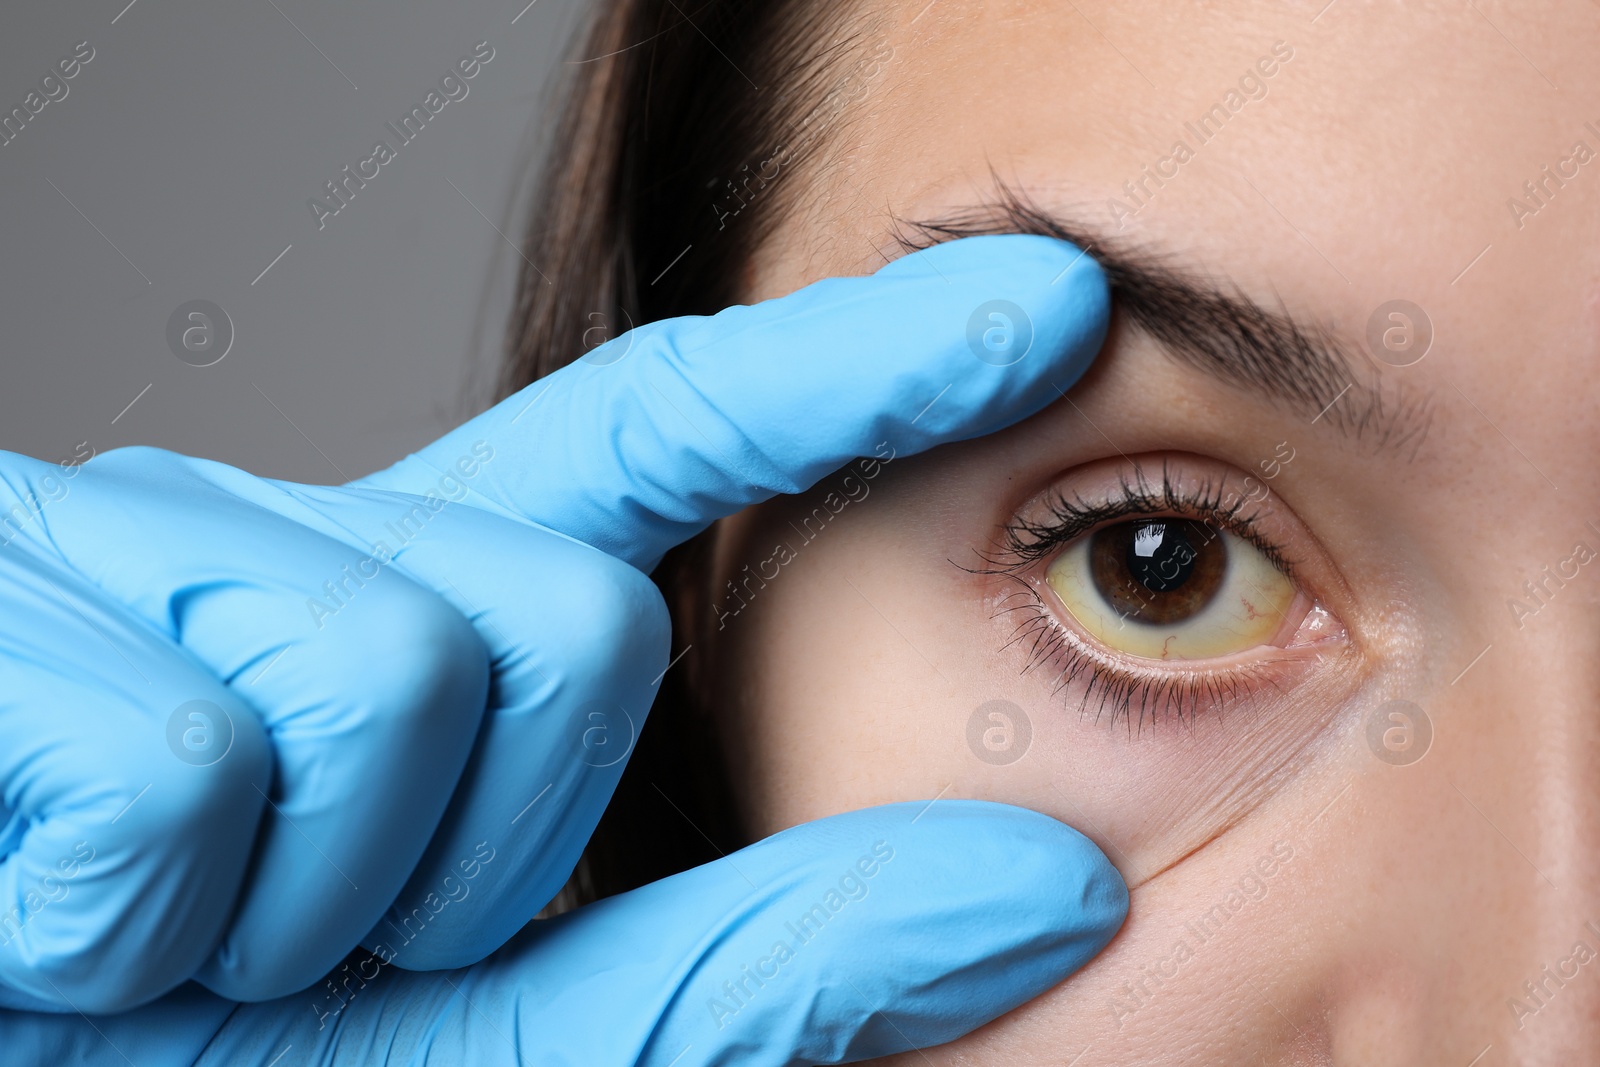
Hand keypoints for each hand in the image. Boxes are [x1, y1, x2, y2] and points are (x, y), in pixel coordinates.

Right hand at [1, 235, 1119, 1059]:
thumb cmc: (190, 1059)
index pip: (669, 443)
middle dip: (478, 851)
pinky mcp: (1, 595)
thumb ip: (754, 966)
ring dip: (306, 900)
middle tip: (320, 940)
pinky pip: (194, 767)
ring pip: (403, 674)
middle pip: (572, 622)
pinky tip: (52, 927)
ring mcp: (144, 542)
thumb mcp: (498, 1029)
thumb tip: (1056, 889)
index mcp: (415, 611)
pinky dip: (138, 923)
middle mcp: (300, 533)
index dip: (860, 370)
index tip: (1047, 310)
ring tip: (174, 945)